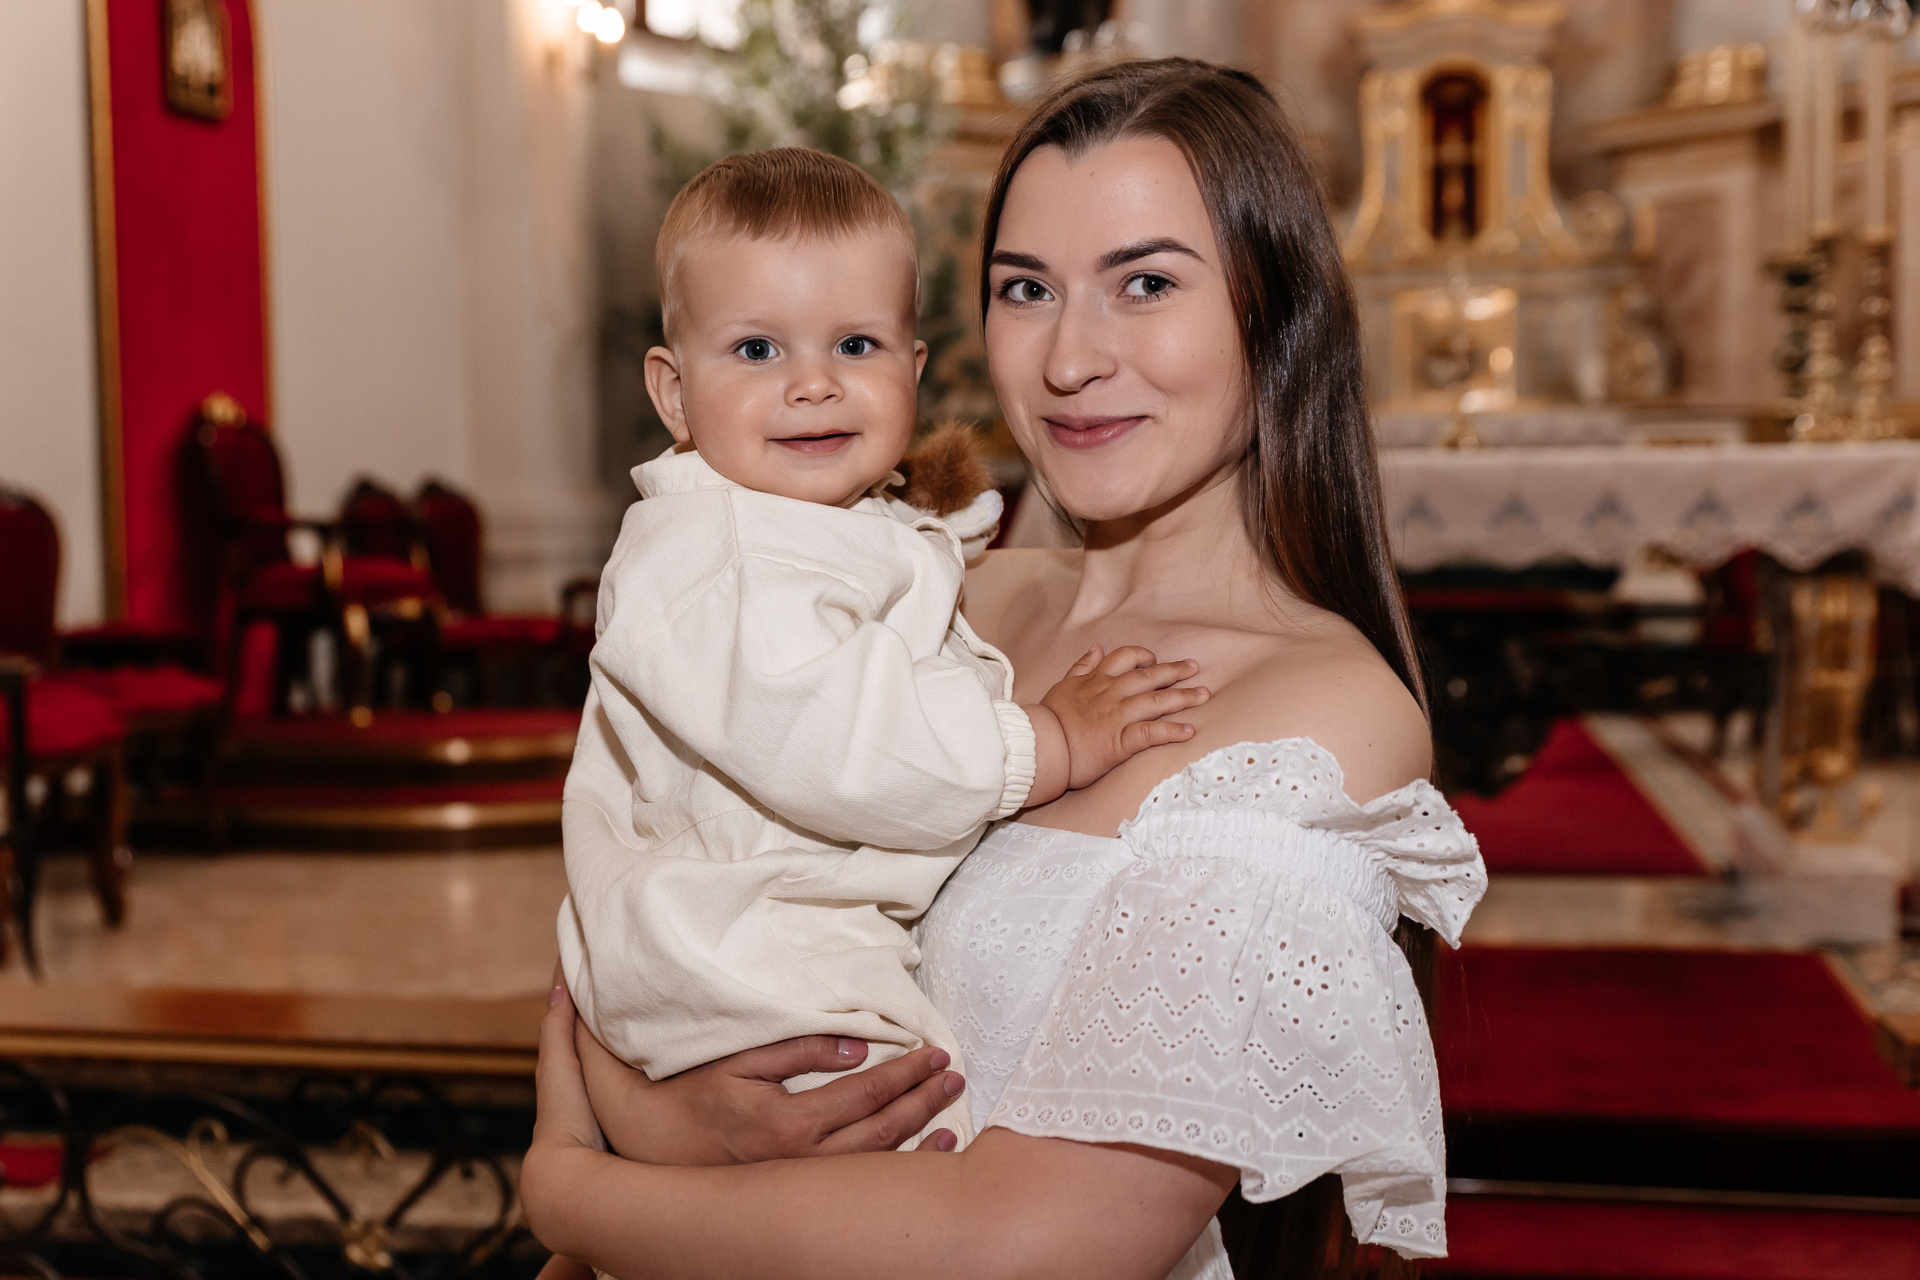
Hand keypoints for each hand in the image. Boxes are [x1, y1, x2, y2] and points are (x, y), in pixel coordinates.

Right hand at [570, 1008, 966, 1165]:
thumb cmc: (690, 1091)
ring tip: (950, 1118)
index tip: (935, 1051)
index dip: (906, 1071)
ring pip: (874, 1162)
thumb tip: (857, 1046)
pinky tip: (917, 1152)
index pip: (867, 1093)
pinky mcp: (791, 1190)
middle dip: (923, 1100)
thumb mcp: (739, 1058)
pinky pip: (856, 1181)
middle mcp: (800, 1161)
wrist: (644, 1142)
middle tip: (954, 1075)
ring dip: (918, 1138)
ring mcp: (798, 1182)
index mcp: (789, 1124)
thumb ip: (799, 1048)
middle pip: (882, 1130)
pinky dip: (895, 1166)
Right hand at [1036, 645, 1208, 790]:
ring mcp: (1118, 717)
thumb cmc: (1049, 719)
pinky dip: (1172, 732)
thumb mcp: (1063, 685)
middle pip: (1150, 676)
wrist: (1041, 746)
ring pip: (1157, 702)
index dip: (1145, 656)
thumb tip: (1096, 647)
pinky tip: (1190, 731)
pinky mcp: (1120, 742)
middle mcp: (1111, 694)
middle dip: (1175, 671)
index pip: (1126, 658)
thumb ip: (1082, 666)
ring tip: (1204, 695)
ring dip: (1184, 698)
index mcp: (1097, 680)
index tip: (1156, 659)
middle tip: (1194, 667)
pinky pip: (1152, 734)